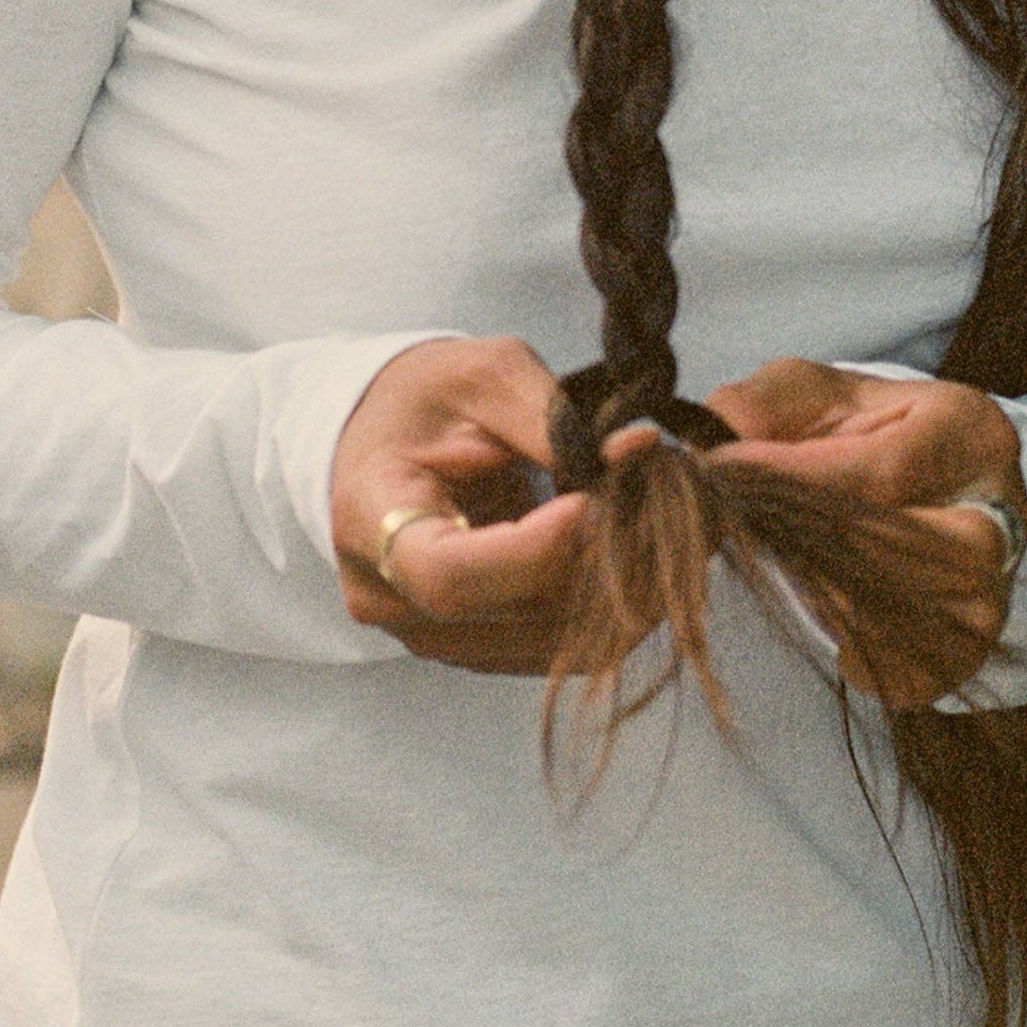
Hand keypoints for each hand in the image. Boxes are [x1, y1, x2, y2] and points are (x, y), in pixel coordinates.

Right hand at [330, 337, 659, 673]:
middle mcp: (388, 599)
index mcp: (368, 521)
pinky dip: (606, 608)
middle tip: (658, 497)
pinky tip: (630, 553)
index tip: (591, 499)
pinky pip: (556, 650)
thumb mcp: (481, 375)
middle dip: (600, 556)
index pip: (449, 573)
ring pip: (549, 641)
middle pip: (514, 610)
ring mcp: (430, 637)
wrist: (384, 445)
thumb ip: (550, 415)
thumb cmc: (423, 400)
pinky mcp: (472, 651)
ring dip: (617, 586)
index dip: (532, 549)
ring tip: (653, 518)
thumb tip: (637, 449)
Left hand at [701, 357, 1026, 704]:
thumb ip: (758, 405)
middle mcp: (1003, 509)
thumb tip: (704, 442)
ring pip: (901, 612)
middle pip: (901, 549)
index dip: (797, 478)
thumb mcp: (811, 394)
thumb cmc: (862, 432)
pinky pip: (912, 670)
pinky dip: (859, 654)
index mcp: (969, 429)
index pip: (884, 469)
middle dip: (810, 544)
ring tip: (787, 568)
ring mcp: (997, 584)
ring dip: (826, 597)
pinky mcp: (976, 644)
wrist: (929, 483)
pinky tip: (830, 625)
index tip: (724, 474)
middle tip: (746, 529)